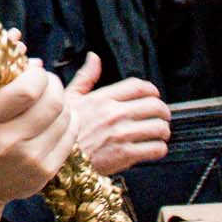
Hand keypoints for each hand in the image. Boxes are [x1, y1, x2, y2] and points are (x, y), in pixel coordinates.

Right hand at [0, 60, 73, 221]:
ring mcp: (28, 160)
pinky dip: (69, 122)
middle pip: (51, 102)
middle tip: (47, 82)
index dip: (38, 74)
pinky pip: (70, 138)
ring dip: (62, 102)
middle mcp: (6, 141)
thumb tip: (16, 37)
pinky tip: (58, 118)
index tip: (33, 72)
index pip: (27, 88)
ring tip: (51, 100)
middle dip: (54, 84)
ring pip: (65, 118)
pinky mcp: (43, 173)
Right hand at [63, 53, 169, 176]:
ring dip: (163, 132)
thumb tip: (94, 58)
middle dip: (163, 112)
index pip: (138, 86)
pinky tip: (152, 149)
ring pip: (159, 128)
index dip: (152, 90)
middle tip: (161, 117)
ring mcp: (120, 134)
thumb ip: (85, 78)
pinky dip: (159, 149)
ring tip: (158, 135)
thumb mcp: (69, 99)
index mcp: (102, 98)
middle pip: (155, 106)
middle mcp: (114, 114)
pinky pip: (156, 149)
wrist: (59, 162)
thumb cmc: (63, 132)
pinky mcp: (125, 155)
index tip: (154, 96)